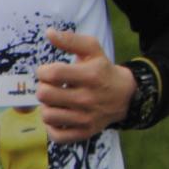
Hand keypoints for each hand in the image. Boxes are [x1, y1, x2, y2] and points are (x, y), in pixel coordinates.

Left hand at [35, 28, 133, 142]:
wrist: (126, 96)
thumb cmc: (103, 71)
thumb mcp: (93, 50)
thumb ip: (70, 40)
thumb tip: (49, 33)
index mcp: (90, 75)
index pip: (51, 73)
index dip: (43, 71)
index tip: (49, 72)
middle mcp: (88, 98)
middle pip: (44, 95)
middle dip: (44, 88)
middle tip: (52, 87)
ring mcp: (87, 118)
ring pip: (47, 115)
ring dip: (47, 107)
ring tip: (56, 102)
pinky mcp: (85, 132)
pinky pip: (56, 135)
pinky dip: (52, 127)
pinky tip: (59, 116)